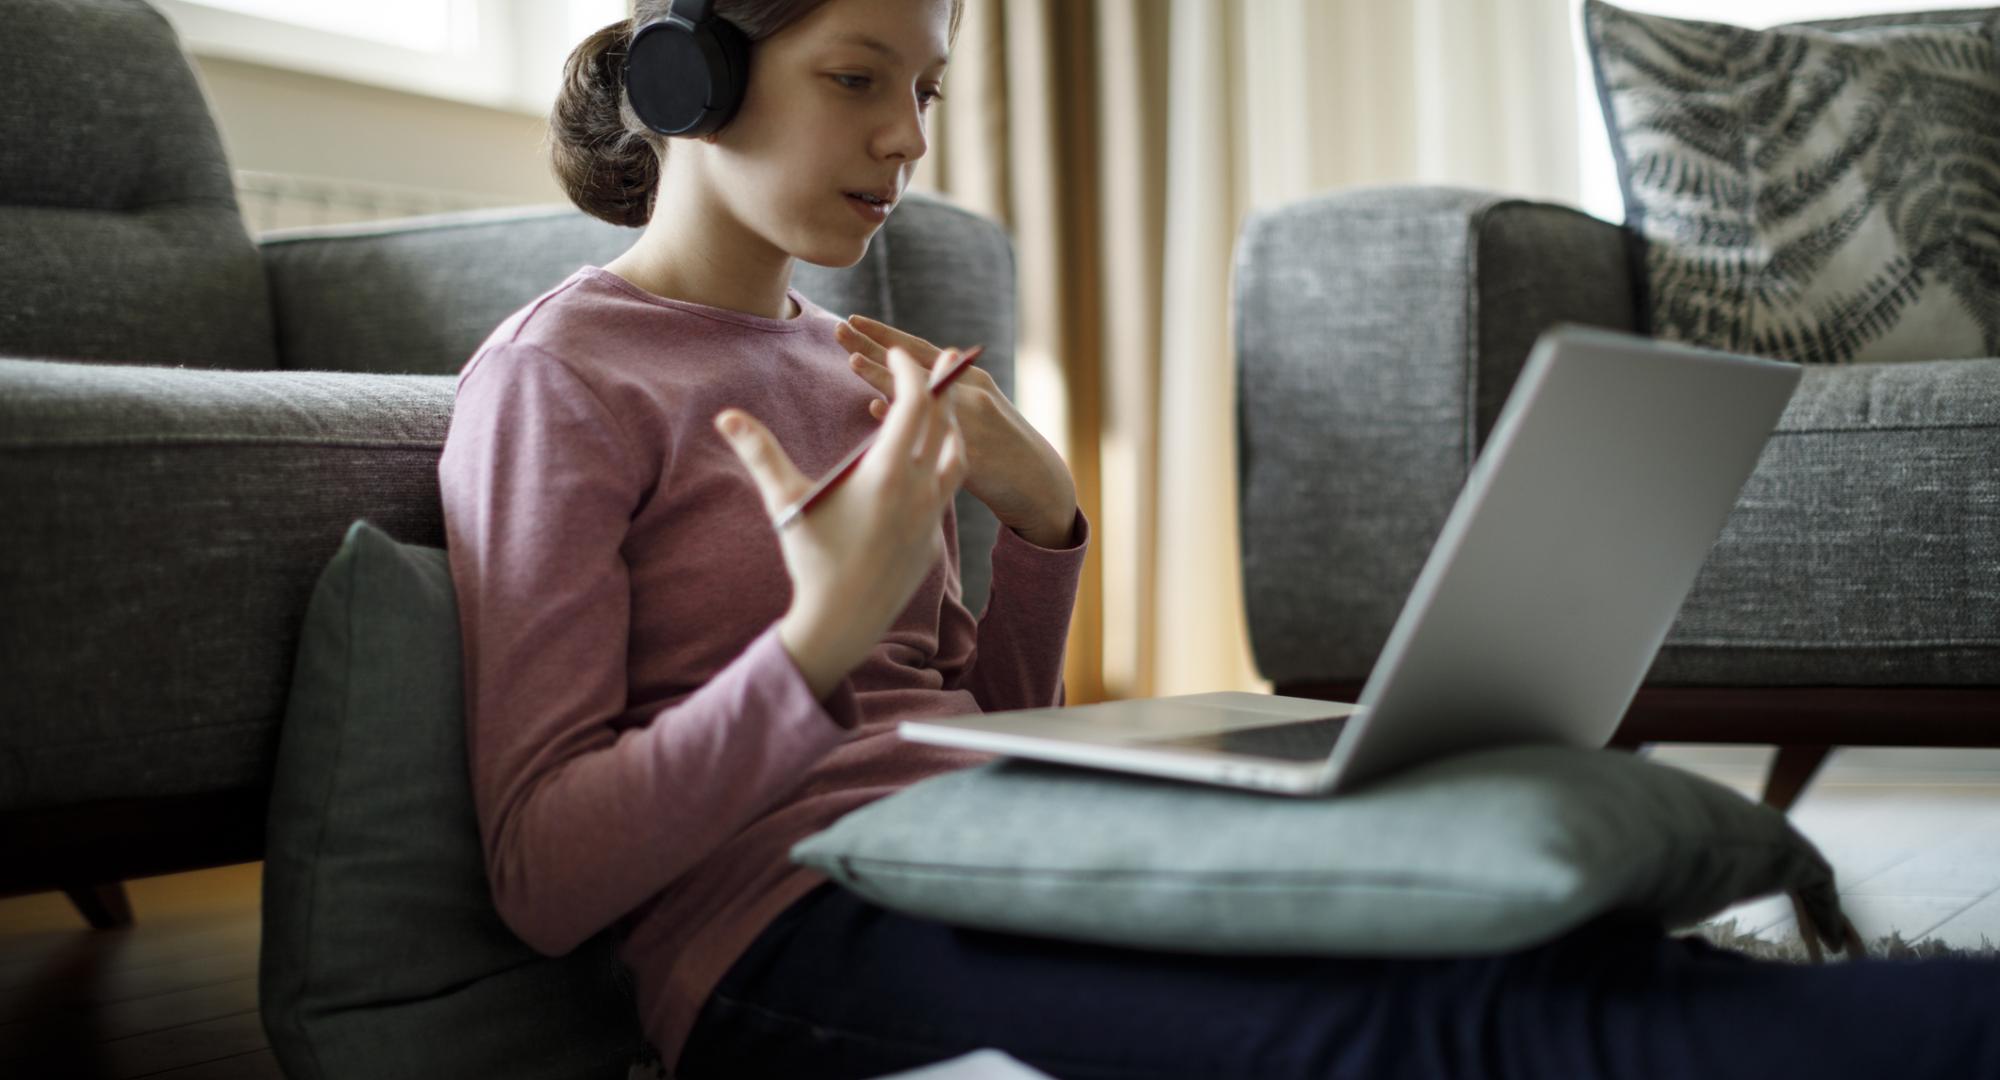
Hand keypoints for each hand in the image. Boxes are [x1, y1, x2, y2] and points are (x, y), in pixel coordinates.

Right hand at [715, 347, 967, 699]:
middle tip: (944, 359)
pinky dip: (943, 466)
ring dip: (951, 428)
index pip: (914, 404)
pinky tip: (930, 464)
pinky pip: (947, 492)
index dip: (910, 373)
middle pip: (943, 423)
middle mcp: (918, 490)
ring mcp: (931, 516)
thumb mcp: (784, 501)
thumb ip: (759, 453)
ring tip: (945, 409)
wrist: (842, 620)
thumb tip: (725, 416)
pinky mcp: (933, 539)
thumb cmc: (811, 559)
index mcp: (885, 473)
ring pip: (956, 457)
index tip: (899, 355)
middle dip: (942, 387)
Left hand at [835, 315, 1077, 547]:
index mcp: (971, 377)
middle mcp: (970, 391)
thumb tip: (883, 399)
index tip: (853, 319)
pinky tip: (874, 409)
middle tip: (837, 329)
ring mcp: (969, 417)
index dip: (885, 334)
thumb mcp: (977, 412)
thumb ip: (938, 400)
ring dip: (884, 375)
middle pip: (914, 363)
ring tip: (851, 360)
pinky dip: (901, 417)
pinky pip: (925, 428)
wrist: (1036, 481)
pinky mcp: (967, 445)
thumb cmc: (1000, 447)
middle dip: (874, 346)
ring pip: (919, 390)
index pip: (920, 349)